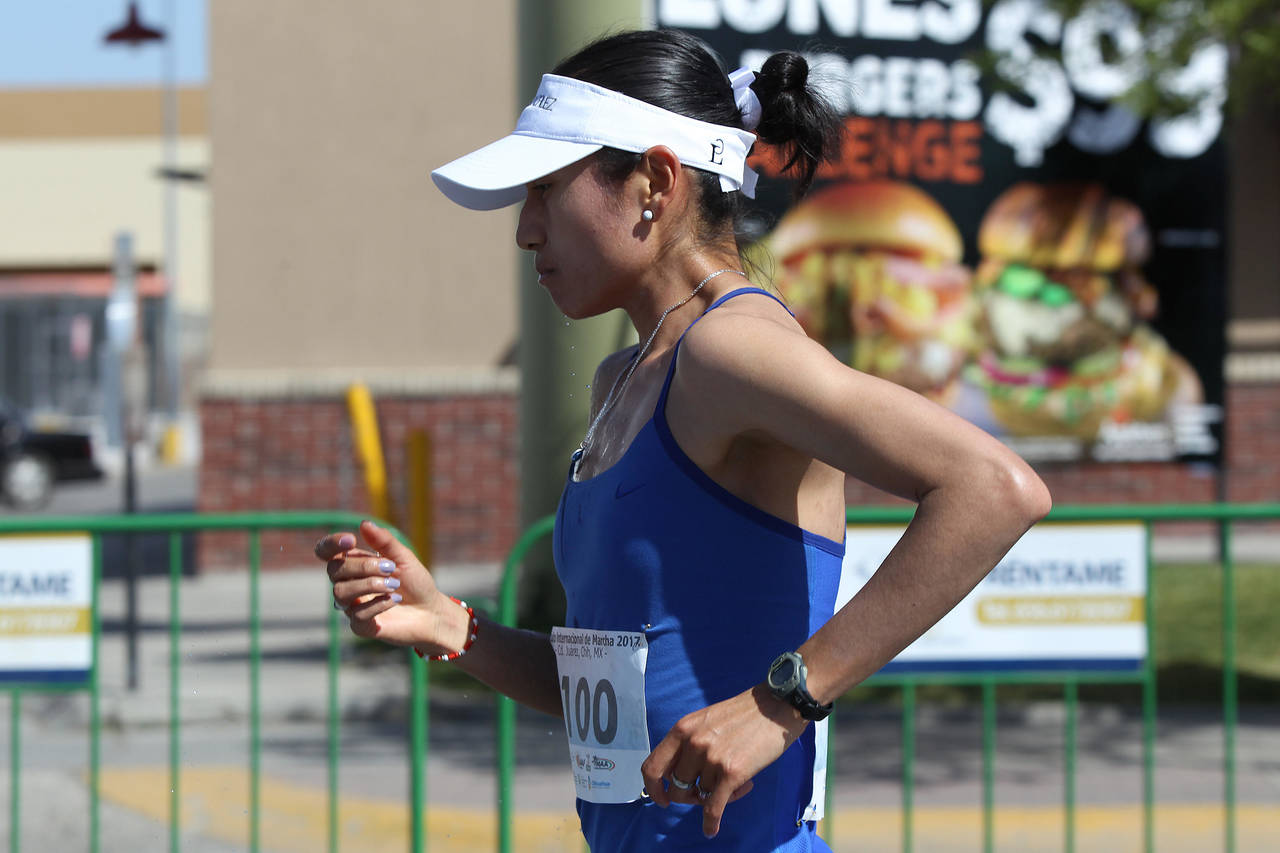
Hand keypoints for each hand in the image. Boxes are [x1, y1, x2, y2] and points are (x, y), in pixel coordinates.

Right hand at [316, 520, 464, 653]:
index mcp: (355, 564)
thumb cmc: (416, 582)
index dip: (331, 544)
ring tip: (394, 584)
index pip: (326, 552)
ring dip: (369, 585)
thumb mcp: (404, 557)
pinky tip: (394, 600)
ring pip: (340, 593)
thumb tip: (364, 524)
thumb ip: (384, 541)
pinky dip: (378, 604)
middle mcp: (348, 584)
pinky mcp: (361, 625)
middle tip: (390, 568)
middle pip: (334, 570)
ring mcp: (352, 605)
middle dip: (363, 566)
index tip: (351, 540)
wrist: (431, 611)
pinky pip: (356, 614)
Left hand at [641, 684, 808, 837]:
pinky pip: (714, 807)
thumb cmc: (744, 715)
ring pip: (702, 795)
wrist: (776, 706)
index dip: (654, 788)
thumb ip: (689, 744)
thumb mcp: (706, 721)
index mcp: (682, 729)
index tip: (662, 799)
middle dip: (689, 796)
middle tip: (706, 792)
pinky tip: (711, 829)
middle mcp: (693, 743)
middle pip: (676, 787)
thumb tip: (681, 777)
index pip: (652, 766)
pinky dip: (711, 822)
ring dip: (716, 796)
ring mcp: (711, 758)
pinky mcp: (732, 772)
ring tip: (736, 784)